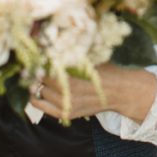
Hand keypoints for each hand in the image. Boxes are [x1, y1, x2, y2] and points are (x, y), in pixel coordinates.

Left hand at [30, 63, 156, 122]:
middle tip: (37, 63)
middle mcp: (69, 92)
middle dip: (39, 70)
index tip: (39, 52)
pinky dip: (36, 97)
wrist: (120, 91)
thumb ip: (72, 52)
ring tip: (39, 74)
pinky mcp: (66, 114)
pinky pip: (41, 106)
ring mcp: (67, 105)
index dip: (42, 58)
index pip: (47, 66)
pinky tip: (36, 90)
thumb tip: (48, 43)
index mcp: (74, 76)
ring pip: (40, 91)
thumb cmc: (106, 70)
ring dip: (39, 82)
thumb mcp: (90, 57)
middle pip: (42, 78)